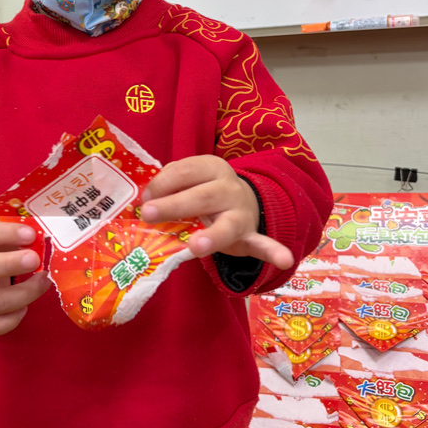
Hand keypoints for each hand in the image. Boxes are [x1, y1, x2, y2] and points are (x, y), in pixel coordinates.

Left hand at [139, 155, 293, 269]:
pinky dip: (274, 251)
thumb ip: (169, 185)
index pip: (184, 171)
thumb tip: (144, 200)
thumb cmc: (204, 190)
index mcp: (211, 167)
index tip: (144, 199)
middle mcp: (228, 187)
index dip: (162, 184)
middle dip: (174, 205)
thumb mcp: (190, 179)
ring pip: (227, 224)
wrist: (244, 201)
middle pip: (201, 196)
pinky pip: (263, 244)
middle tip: (148, 214)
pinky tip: (284, 259)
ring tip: (196, 247)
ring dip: (212, 235)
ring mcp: (241, 212)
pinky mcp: (251, 235)